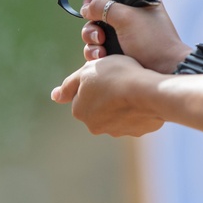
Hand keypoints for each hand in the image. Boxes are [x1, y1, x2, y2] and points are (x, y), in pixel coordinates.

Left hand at [50, 55, 164, 137]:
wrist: (148, 91)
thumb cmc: (116, 76)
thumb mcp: (88, 70)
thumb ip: (69, 84)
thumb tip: (54, 96)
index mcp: (80, 111)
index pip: (82, 95)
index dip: (94, 82)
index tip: (105, 74)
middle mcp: (95, 126)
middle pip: (99, 107)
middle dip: (106, 96)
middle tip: (119, 80)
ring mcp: (118, 131)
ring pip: (117, 114)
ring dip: (122, 104)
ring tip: (133, 88)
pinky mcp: (138, 132)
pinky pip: (136, 118)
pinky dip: (138, 109)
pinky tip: (144, 96)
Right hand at [81, 0, 191, 73]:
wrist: (165, 70)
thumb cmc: (154, 42)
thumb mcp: (127, 18)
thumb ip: (104, 7)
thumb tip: (86, 6)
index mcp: (134, 4)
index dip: (95, 3)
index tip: (89, 11)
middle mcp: (127, 19)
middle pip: (96, 17)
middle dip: (92, 27)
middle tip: (99, 36)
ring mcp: (121, 37)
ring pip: (94, 35)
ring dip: (92, 42)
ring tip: (101, 50)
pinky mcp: (117, 53)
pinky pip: (97, 50)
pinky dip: (95, 54)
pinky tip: (102, 58)